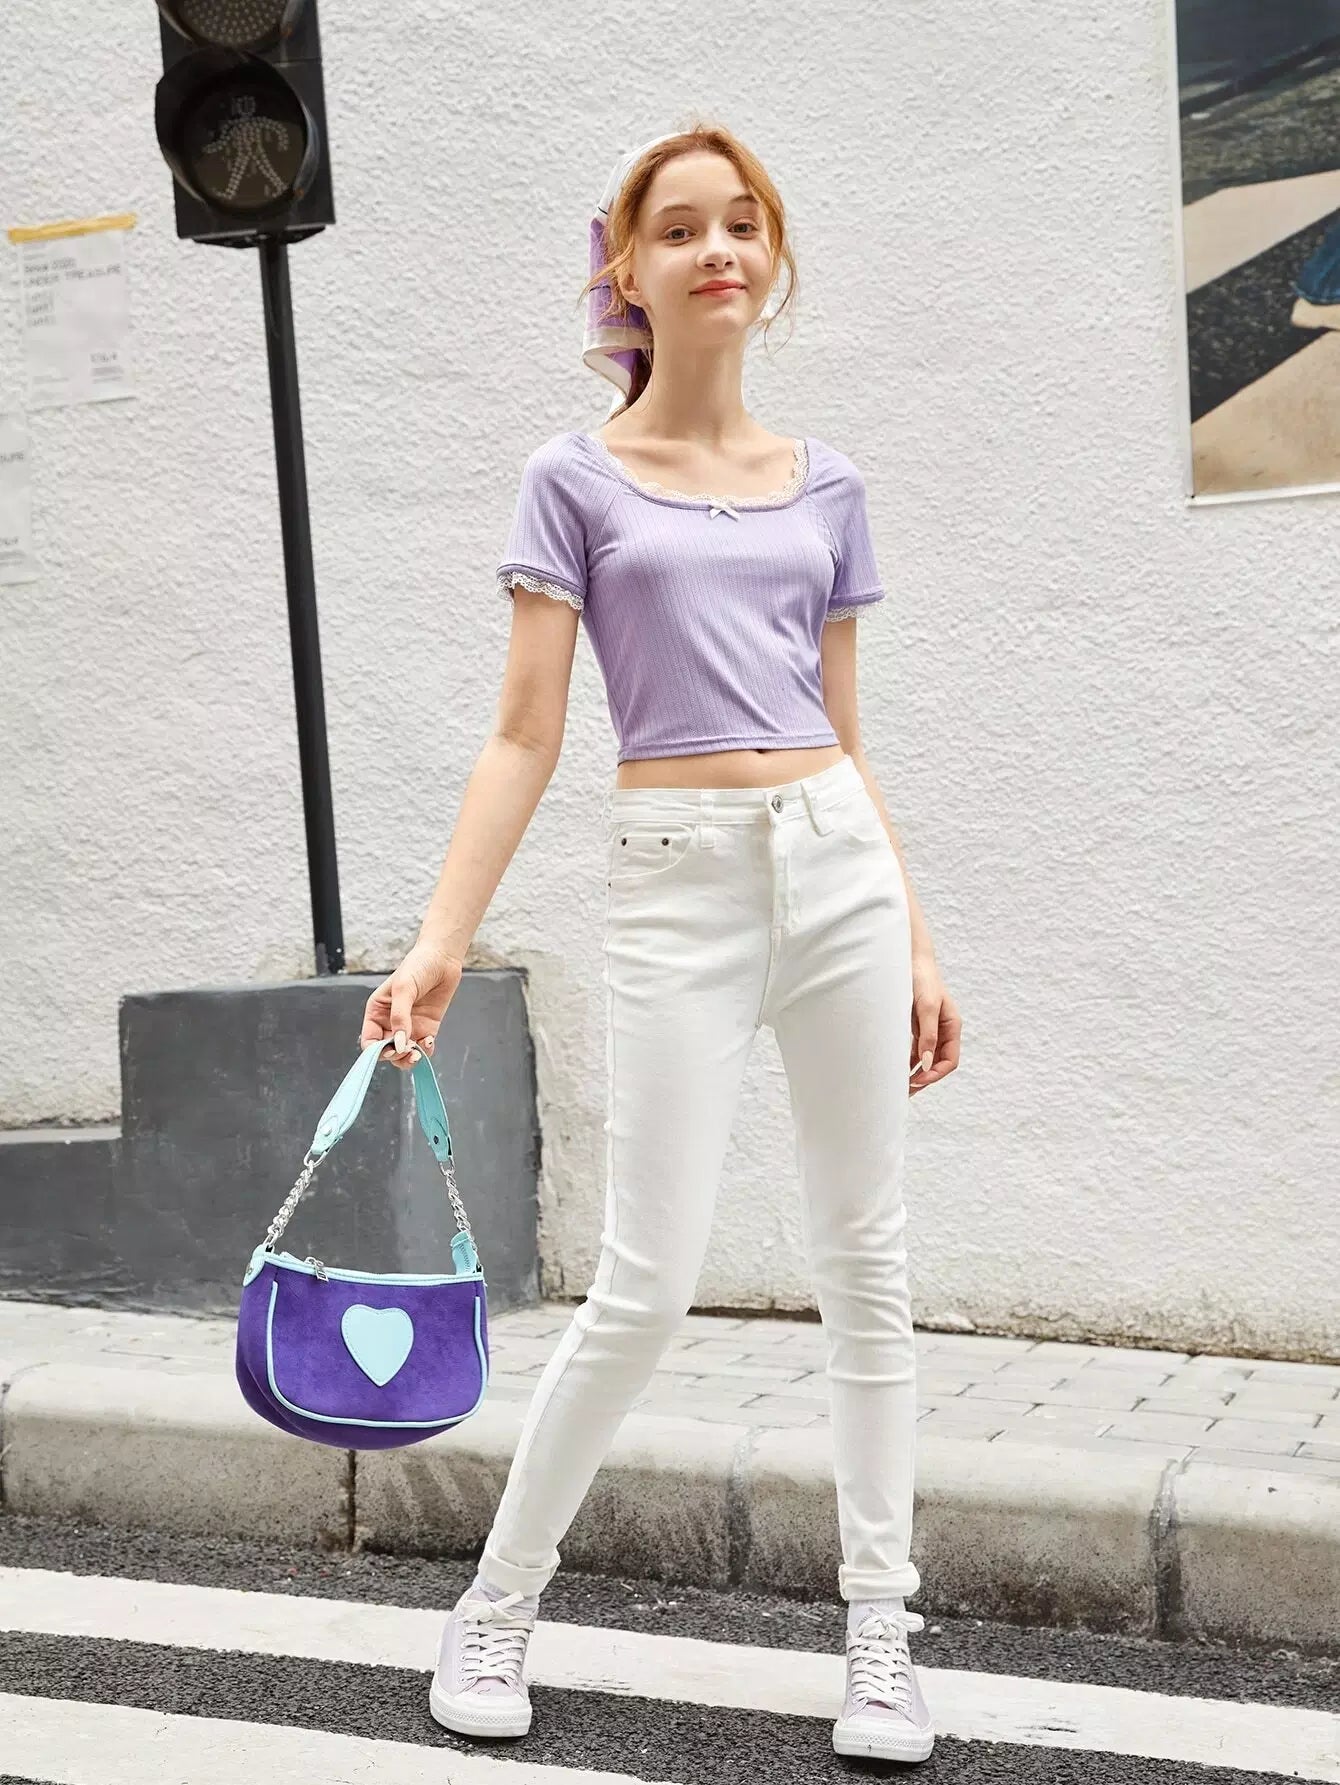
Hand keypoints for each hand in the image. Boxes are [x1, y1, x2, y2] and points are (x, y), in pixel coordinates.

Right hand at [359, 938, 463, 1072]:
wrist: (442, 958)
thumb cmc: (417, 966)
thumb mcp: (403, 989)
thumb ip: (400, 1017)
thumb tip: (398, 1043)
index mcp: (376, 1012)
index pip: (370, 1041)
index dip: (377, 1051)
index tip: (390, 1049)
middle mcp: (390, 1022)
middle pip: (386, 1051)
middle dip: (396, 1055)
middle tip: (409, 1050)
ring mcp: (409, 1026)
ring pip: (404, 1054)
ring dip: (410, 1058)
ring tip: (419, 1051)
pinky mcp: (427, 1027)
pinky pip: (422, 1047)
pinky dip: (425, 1050)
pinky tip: (429, 1040)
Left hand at [908, 955, 959, 1096]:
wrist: (909, 958)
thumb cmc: (922, 978)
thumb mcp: (927, 1007)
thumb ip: (928, 1035)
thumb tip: (927, 1062)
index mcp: (951, 1026)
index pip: (950, 1060)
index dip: (936, 1073)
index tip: (918, 1080)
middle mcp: (942, 1030)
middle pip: (938, 1063)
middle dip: (924, 1078)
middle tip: (906, 1091)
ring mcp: (929, 1029)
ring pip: (925, 1059)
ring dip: (914, 1072)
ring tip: (899, 1086)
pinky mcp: (915, 1025)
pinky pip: (913, 1049)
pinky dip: (906, 1061)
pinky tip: (895, 1069)